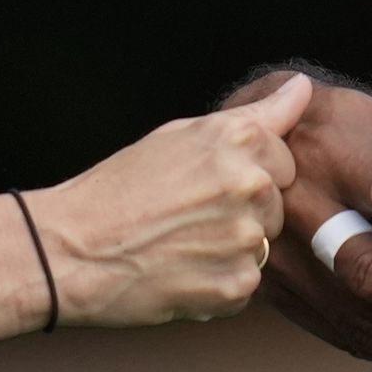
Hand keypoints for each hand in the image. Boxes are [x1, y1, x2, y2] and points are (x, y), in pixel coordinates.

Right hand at [29, 74, 305, 326]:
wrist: (70, 250)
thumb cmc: (117, 189)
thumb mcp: (178, 134)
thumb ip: (252, 116)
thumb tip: (302, 88)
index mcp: (238, 138)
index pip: (285, 156)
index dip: (248, 170)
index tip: (210, 181)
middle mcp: (250, 183)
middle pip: (278, 202)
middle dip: (244, 210)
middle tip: (189, 216)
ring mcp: (246, 236)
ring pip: (263, 244)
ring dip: (231, 247)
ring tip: (181, 243)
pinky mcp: (236, 283)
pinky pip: (246, 281)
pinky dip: (219, 281)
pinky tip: (180, 270)